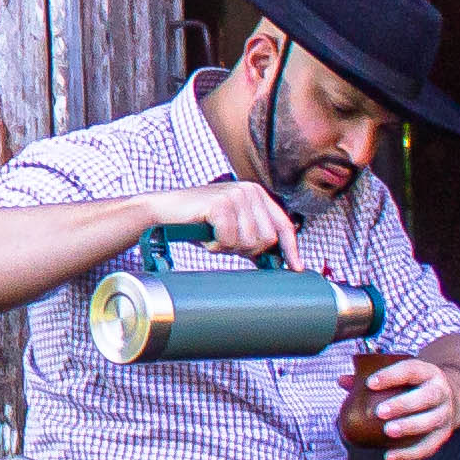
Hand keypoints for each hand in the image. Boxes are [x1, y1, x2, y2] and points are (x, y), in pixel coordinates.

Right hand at [164, 179, 295, 258]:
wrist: (163, 211)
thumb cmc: (198, 222)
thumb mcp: (232, 229)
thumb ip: (253, 238)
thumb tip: (277, 261)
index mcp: (257, 194)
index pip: (283, 225)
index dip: (290, 249)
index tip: (295, 268)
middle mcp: (250, 190)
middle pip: (267, 238)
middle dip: (247, 250)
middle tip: (226, 243)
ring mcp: (236, 195)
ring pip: (249, 241)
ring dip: (229, 247)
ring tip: (214, 237)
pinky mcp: (221, 203)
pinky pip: (229, 239)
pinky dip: (216, 245)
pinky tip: (207, 236)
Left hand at [347, 356, 459, 459]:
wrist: (450, 396)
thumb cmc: (414, 384)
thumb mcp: (401, 374)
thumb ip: (372, 377)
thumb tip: (342, 381)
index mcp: (428, 372)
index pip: (411, 370)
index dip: (391, 376)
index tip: (370, 383)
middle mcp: (441, 391)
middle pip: (426, 397)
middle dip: (403, 404)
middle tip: (379, 412)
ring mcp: (445, 414)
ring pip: (431, 421)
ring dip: (409, 427)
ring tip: (387, 432)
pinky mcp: (444, 434)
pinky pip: (429, 446)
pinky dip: (410, 454)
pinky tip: (389, 456)